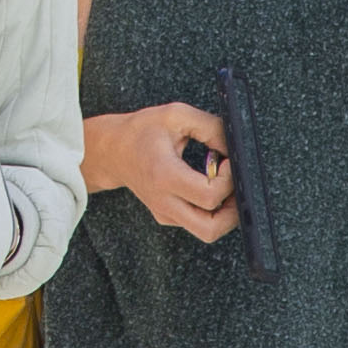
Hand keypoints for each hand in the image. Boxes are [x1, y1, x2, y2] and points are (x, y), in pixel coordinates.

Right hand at [85, 103, 238, 241]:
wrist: (112, 150)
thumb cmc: (141, 131)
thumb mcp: (176, 115)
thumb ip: (210, 127)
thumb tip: (234, 148)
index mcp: (165, 175)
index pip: (209, 195)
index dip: (229, 180)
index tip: (228, 161)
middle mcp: (164, 200)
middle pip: (210, 229)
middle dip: (233, 211)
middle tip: (234, 186)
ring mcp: (164, 212)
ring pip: (206, 231)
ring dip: (223, 214)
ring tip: (222, 188)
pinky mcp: (166, 216)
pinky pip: (196, 224)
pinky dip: (209, 211)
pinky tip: (205, 187)